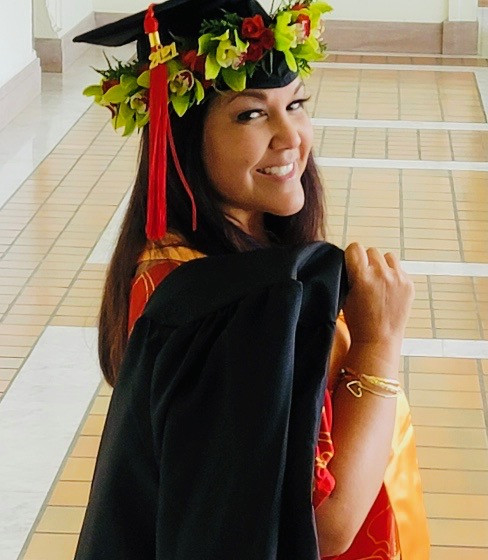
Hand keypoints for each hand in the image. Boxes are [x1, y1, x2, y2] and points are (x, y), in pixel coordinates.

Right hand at [342, 243, 414, 373]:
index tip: (352, 264)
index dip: (351, 255)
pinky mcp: (409, 284)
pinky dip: (393, 275)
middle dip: (367, 261)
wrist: (379, 340)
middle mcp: (381, 274)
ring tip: (377, 281)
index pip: (355, 247)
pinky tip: (388, 289)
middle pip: (371, 251)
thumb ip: (349, 274)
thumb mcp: (344, 296)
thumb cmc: (358, 321)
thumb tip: (351, 258)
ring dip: (381, 265)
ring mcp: (398, 279)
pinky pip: (399, 268)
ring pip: (387, 256)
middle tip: (364, 277)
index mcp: (361, 277)